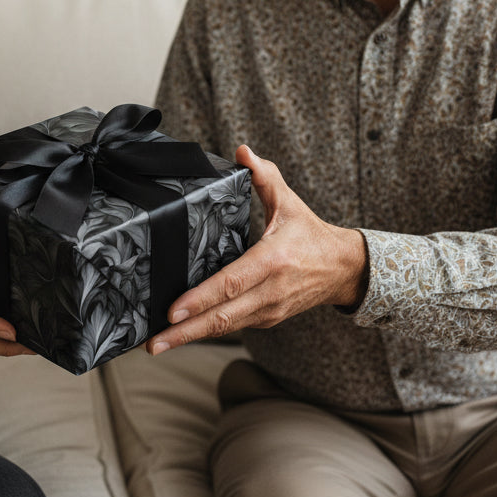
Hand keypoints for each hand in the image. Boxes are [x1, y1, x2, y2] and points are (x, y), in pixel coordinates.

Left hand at [147, 145, 367, 354]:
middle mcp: (270, 291)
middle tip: (152, 343)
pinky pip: (232, 326)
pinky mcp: (266, 319)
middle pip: (222, 317)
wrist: (344, 270)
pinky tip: (181, 334)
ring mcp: (269, 310)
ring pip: (225, 328)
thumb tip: (243, 151)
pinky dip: (206, 332)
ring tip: (156, 344)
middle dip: (184, 332)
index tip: (173, 310)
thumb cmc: (311, 235)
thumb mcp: (290, 202)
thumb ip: (265, 176)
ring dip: (190, 338)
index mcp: (272, 261)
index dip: (200, 299)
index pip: (231, 283)